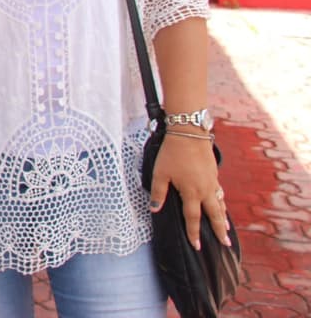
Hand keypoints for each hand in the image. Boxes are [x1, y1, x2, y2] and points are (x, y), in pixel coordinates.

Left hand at [150, 133, 231, 248]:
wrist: (190, 133)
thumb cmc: (172, 153)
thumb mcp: (160, 173)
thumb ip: (158, 193)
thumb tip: (154, 210)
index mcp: (191, 193)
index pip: (193, 219)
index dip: (194, 233)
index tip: (197, 247)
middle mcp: (205, 190)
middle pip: (214, 215)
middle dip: (220, 231)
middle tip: (226, 244)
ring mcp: (212, 182)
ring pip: (220, 204)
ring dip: (223, 218)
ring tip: (226, 229)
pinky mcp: (214, 174)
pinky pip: (220, 193)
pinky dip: (222, 203)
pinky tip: (221, 204)